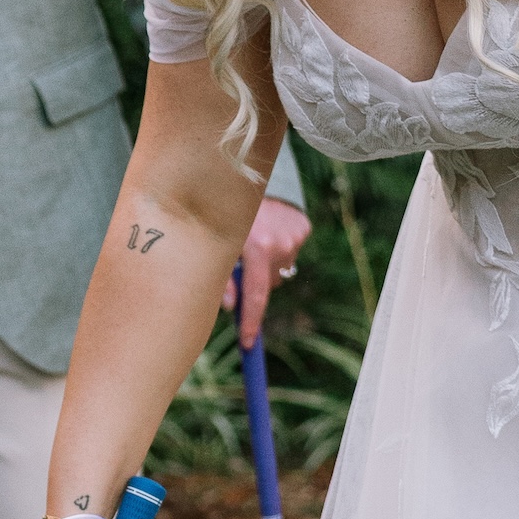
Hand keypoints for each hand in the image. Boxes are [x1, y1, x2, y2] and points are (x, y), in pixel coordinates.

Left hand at [226, 197, 310, 347]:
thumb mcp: (216, 244)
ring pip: (279, 268)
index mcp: (255, 248)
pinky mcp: (303, 227)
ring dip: (267, 261)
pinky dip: (279, 246)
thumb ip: (221, 277)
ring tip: (255, 236)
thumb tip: (229, 307)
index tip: (248, 343)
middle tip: (242, 258)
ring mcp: (294, 236)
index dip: (251, 321)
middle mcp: (280, 243)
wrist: (246, 175)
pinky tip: (269, 228)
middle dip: (255, 280)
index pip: (256, 295)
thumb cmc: (223, 212)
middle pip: (269, 284)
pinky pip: (289, 251)